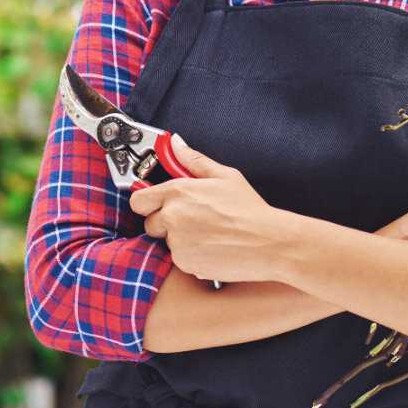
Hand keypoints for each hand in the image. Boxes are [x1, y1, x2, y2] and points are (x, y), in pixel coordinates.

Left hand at [128, 134, 284, 283]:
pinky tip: (211, 246)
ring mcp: (177, 242)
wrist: (268, 243)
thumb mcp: (225, 176)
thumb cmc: (249, 210)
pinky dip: (191, 255)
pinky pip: (179, 258)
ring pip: (167, 242)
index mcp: (179, 191)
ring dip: (180, 239)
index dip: (148, 201)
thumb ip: (194, 160)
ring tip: (208, 233)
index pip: (139, 199)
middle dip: (165, 221)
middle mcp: (173, 217)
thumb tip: (176, 144)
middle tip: (192, 219)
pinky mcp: (185, 263)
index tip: (158, 202)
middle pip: (150, 223)